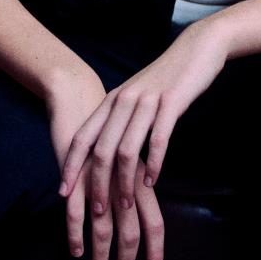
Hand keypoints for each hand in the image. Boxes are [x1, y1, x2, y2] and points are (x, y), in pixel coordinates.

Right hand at [47, 76, 165, 259]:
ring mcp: (98, 178)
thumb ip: (136, 183)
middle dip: (127, 259)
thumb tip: (142, 216)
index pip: (155, 220)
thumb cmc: (107, 133)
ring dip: (102, 253)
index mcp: (141, 175)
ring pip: (105, 224)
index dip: (156, 249)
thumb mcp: (128, 160)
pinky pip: (76, 209)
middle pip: (132, 228)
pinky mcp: (75, 174)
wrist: (81, 99)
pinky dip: (77, 233)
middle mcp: (123, 179)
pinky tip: (76, 250)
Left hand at [57, 19, 227, 259]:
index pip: (83, 137)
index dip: (71, 165)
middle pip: (102, 149)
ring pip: (127, 149)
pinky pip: (158, 139)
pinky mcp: (171, 102)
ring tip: (126, 205)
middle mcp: (124, 100)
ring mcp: (147, 101)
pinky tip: (153, 181)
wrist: (196, 48)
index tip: (63, 192)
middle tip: (98, 211)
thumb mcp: (136, 94)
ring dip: (125, 182)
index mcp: (112, 100)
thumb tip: (106, 148)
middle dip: (97, 183)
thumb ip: (121, 117)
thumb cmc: (167, 76)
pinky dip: (153, 164)